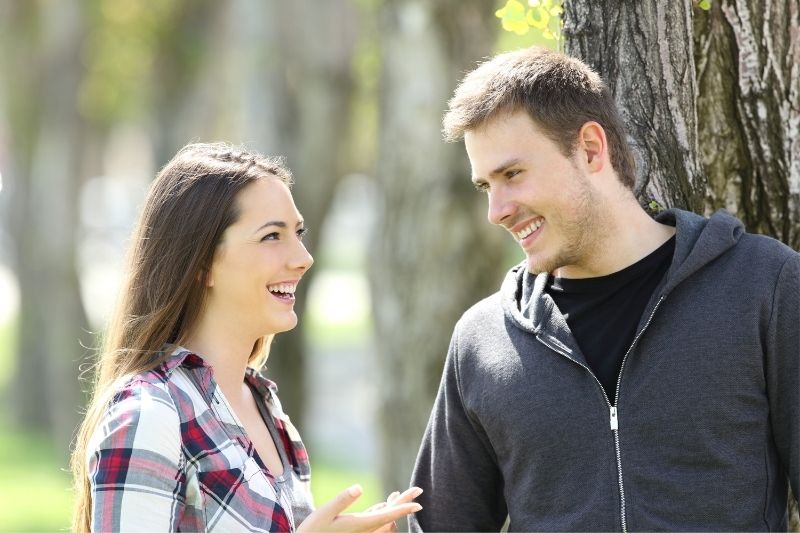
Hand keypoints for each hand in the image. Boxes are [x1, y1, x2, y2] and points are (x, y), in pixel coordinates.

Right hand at [297, 484, 422, 531]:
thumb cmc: (313, 531)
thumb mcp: (325, 513)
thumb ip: (342, 500)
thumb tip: (359, 487)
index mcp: (359, 525)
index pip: (387, 515)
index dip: (403, 508)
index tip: (418, 503)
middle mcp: (363, 530)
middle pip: (389, 515)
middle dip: (403, 503)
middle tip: (418, 490)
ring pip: (383, 519)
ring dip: (393, 506)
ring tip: (402, 494)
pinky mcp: (354, 532)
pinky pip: (373, 522)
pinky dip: (381, 512)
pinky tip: (383, 506)